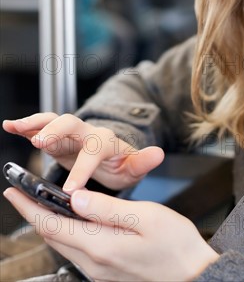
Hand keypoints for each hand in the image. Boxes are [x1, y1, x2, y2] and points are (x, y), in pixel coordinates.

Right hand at [3, 113, 163, 191]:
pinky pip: (40, 126)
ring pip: (52, 120)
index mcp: (104, 142)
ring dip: (36, 123)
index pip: (93, 151)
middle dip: (55, 131)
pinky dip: (26, 125)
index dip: (83, 170)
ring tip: (18, 127)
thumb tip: (159, 153)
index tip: (72, 191)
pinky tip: (10, 126)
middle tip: (40, 143)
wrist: (109, 156)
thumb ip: (142, 162)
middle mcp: (85, 132)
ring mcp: (69, 132)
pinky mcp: (56, 136)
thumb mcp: (132, 167)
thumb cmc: (119, 163)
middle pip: (70, 123)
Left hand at [4, 187, 218, 281]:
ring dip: (47, 223)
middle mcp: (94, 263)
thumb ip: (108, 208)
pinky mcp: (107, 273)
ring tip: (39, 203)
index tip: (13, 190)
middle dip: (32, 213)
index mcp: (101, 246)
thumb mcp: (145, 218)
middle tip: (19, 193)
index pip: (52, 225)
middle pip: (52, 236)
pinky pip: (76, 251)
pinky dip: (64, 233)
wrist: (195, 277)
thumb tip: (75, 198)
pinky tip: (69, 222)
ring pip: (62, 244)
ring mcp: (99, 271)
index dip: (30, 207)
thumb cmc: (176, 245)